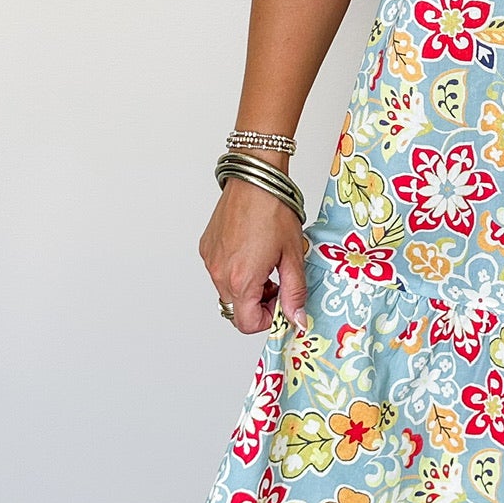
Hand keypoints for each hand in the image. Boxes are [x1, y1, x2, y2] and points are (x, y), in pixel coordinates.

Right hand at [200, 179, 308, 333]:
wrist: (255, 179)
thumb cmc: (274, 210)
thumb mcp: (293, 255)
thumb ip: (294, 292)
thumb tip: (296, 319)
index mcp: (242, 279)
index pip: (246, 323)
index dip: (267, 319)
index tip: (281, 303)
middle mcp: (220, 273)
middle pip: (236, 310)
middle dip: (258, 303)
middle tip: (276, 281)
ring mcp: (211, 260)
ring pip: (228, 292)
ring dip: (247, 287)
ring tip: (265, 264)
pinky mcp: (207, 248)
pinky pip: (219, 272)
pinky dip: (235, 271)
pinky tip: (252, 252)